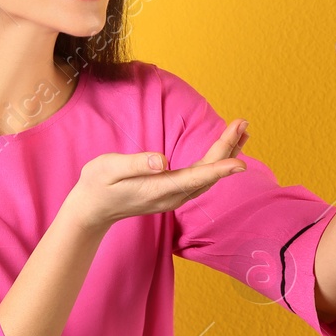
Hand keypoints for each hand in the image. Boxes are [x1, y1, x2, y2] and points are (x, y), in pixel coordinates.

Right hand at [63, 118, 251, 234]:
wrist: (92, 211)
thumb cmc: (97, 186)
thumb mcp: (107, 169)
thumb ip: (135, 164)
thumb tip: (162, 161)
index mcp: (158, 189)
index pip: (195, 178)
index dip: (219, 169)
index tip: (240, 164)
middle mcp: (172, 196)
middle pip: (207, 173)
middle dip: (228, 148)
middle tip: (243, 123)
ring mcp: (174, 197)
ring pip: (208, 176)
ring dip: (226, 153)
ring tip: (243, 132)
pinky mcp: (173, 193)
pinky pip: (202, 177)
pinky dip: (217, 162)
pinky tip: (225, 151)